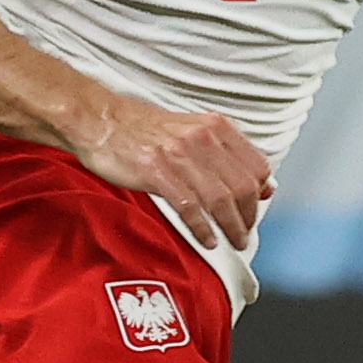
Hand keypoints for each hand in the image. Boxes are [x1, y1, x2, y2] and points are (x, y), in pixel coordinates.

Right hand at [74, 93, 275, 247]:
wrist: (101, 121)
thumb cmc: (144, 130)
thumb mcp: (193, 131)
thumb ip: (225, 153)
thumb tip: (261, 183)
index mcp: (216, 127)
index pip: (256, 165)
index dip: (261, 192)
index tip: (258, 208)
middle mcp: (203, 138)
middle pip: (242, 186)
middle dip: (248, 216)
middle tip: (244, 233)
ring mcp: (180, 155)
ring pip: (220, 199)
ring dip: (230, 226)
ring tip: (232, 240)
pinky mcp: (157, 172)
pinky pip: (190, 207)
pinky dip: (202, 228)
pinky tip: (207, 239)